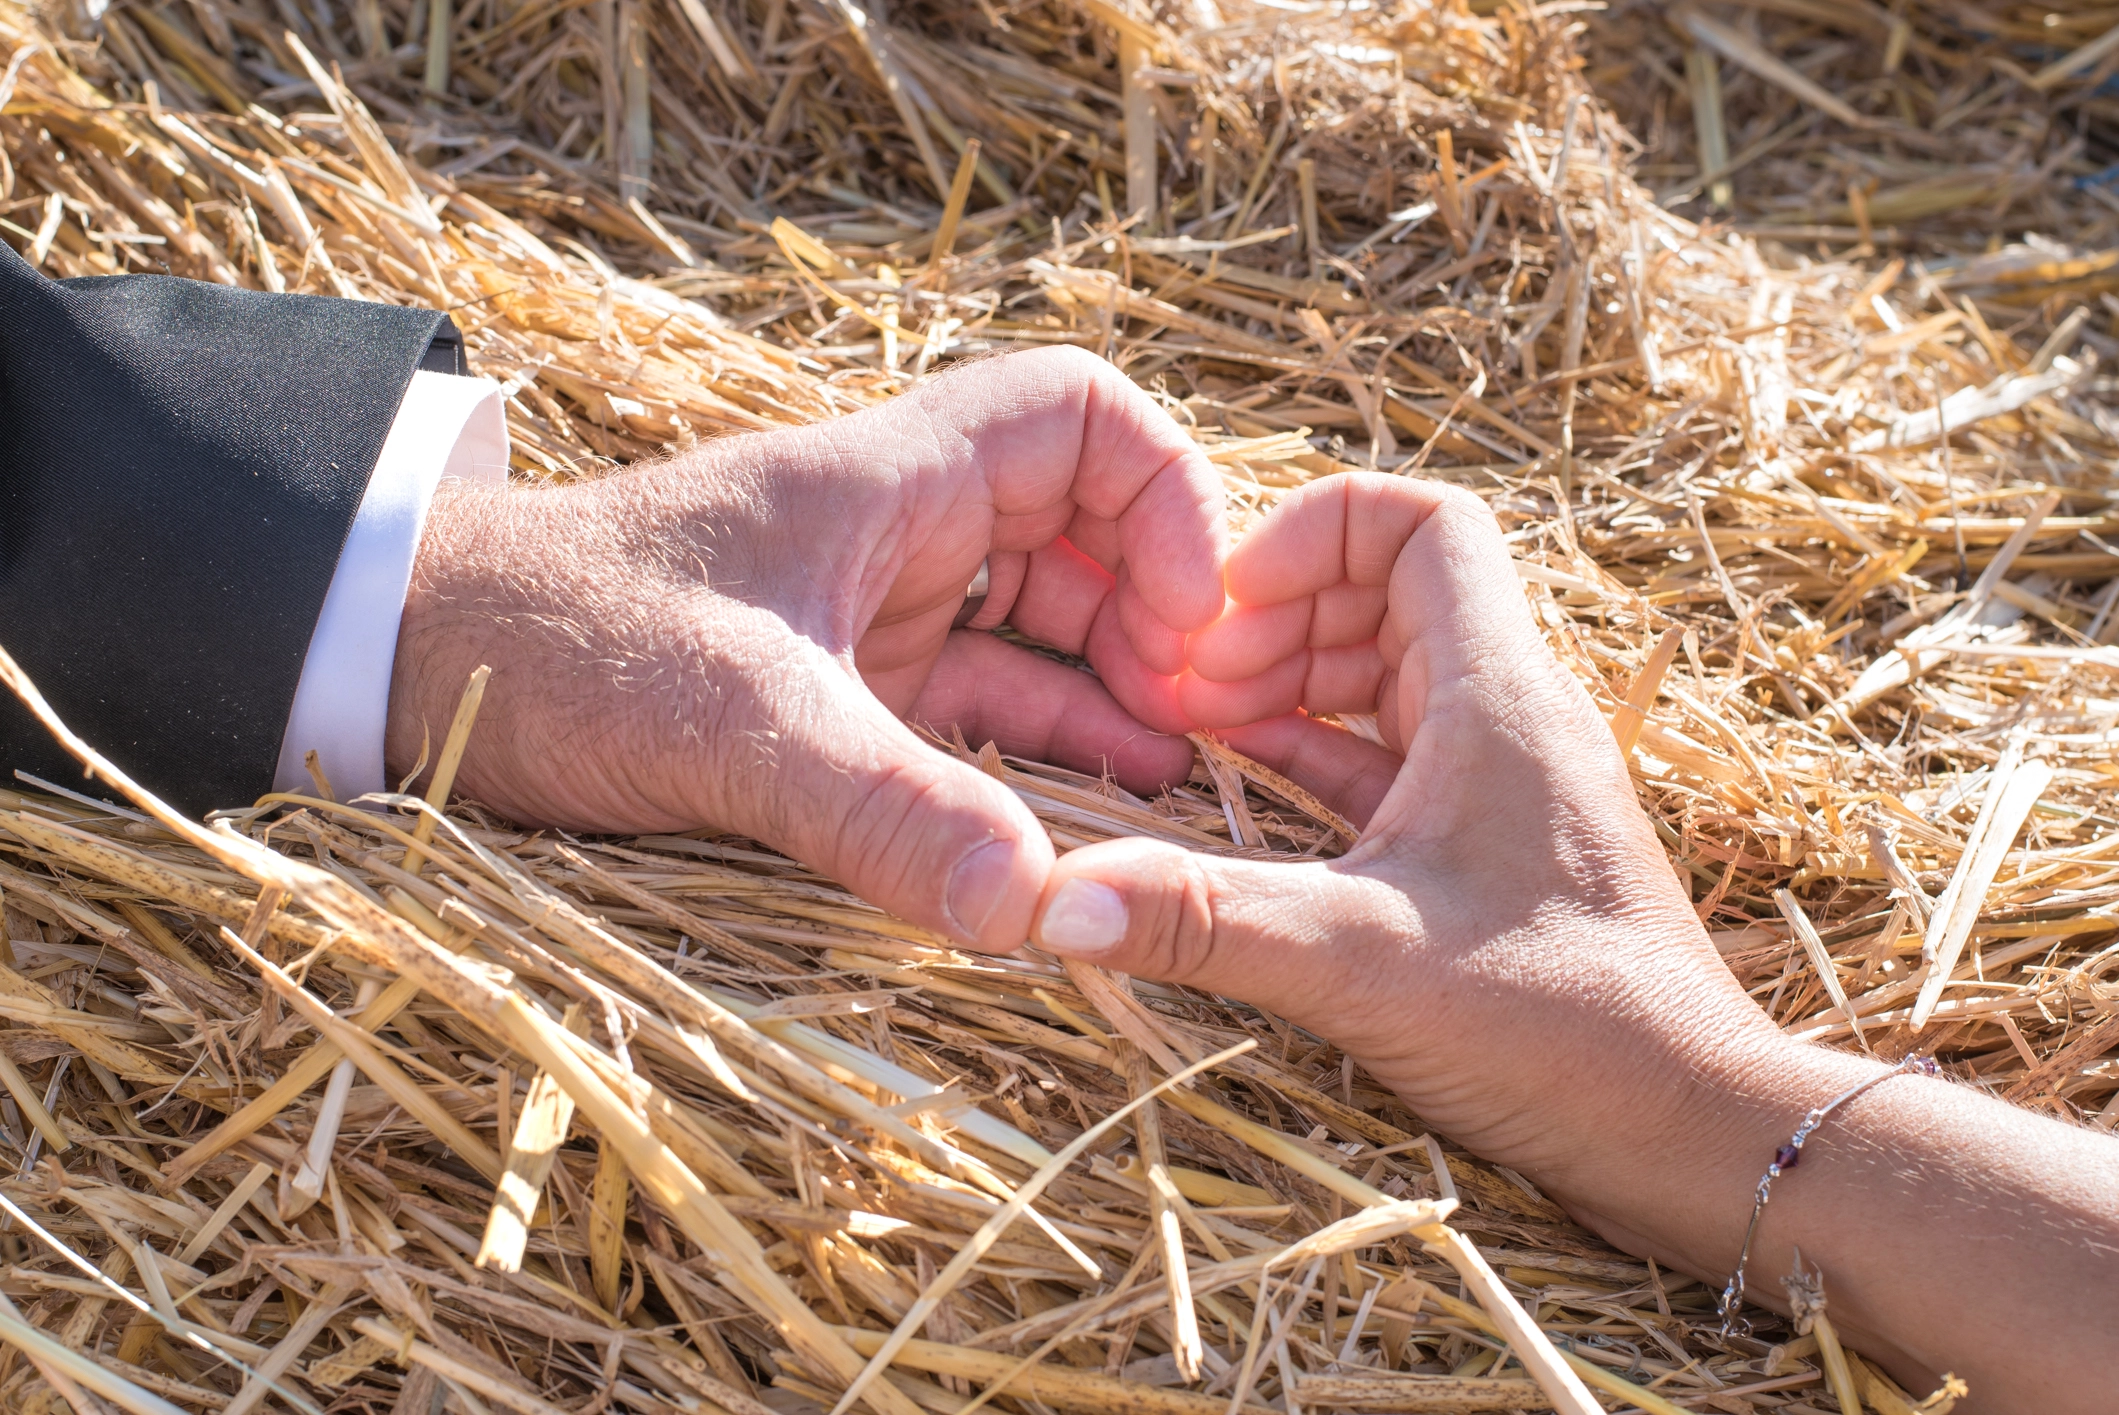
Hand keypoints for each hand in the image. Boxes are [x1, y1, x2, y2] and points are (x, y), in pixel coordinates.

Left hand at [386, 347, 1224, 949]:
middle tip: (1198, 730)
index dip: (1167, 496)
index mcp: (887, 481)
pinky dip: (1035, 760)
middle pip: (1087, 538)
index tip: (1187, 619)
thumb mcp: (727, 721)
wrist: (403, 667)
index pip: (1080, 417)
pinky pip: (974, 713)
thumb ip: (883, 809)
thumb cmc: (551, 641)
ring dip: (1110, 703)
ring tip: (1175, 789)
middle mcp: (897, 535)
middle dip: (1158, 621)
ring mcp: (873, 618)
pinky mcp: (841, 695)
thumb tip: (1038, 911)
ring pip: (1040, 635)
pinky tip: (1080, 826)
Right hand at [1028, 472, 1773, 1180]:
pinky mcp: (1496, 848)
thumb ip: (1205, 921)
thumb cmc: (1568, 1033)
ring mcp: (1509, 782)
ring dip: (1292, 680)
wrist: (1693, 1135)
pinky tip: (1244, 789)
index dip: (1313, 534)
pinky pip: (1393, 756)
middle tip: (1187, 686)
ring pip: (1389, 670)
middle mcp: (1513, 717)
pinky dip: (1316, 753)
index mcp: (1500, 697)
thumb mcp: (1363, 963)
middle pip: (1388, 589)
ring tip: (1197, 727)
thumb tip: (1053, 899)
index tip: (1225, 611)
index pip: (1421, 522)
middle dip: (1277, 615)